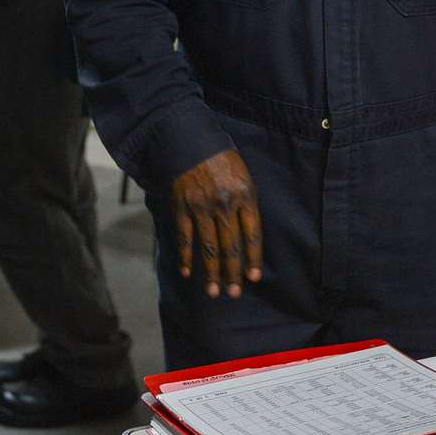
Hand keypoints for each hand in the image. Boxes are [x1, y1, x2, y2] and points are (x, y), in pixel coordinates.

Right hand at [171, 149, 262, 297]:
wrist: (190, 141)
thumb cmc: (222, 160)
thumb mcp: (244, 177)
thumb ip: (247, 205)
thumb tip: (248, 237)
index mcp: (245, 196)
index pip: (252, 235)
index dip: (253, 259)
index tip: (253, 278)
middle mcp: (224, 204)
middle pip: (231, 246)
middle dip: (232, 273)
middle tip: (234, 293)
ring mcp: (201, 207)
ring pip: (208, 247)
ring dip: (211, 272)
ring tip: (213, 292)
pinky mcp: (182, 208)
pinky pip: (185, 238)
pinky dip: (185, 257)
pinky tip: (187, 272)